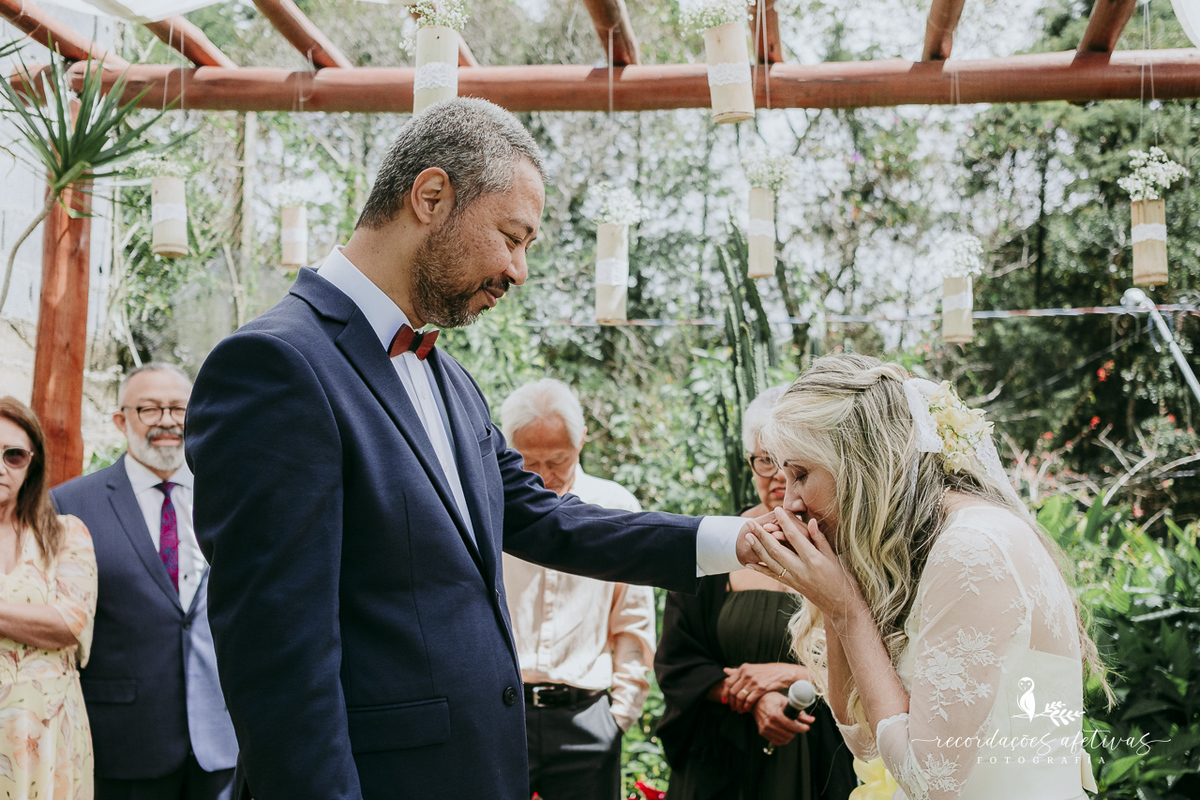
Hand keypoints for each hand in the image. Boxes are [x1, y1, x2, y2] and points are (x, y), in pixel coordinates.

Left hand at [723, 662, 806, 712]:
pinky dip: (746, 706)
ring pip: (740, 697)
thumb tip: (724, 670)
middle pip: (733, 691)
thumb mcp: (751, 669)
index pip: (728, 682)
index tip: (724, 700)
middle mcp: (747, 674)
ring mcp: (753, 681)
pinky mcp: (761, 688)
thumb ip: (737, 671)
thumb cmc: (766, 672)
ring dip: (738, 706)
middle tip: (732, 708)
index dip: (725, 693)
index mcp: (743, 668)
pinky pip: (749, 700)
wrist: (782, 673)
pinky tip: (746, 709)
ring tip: (739, 710)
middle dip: (731, 702)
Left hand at [743, 511, 861, 617]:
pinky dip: (760, 569)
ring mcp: (794, 579)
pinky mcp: (791, 586)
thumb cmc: (843, 579)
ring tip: (747, 536)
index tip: (776, 510)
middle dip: (761, 535)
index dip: (784, 522)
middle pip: (776, 549)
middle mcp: (801, 570)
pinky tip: (749, 563)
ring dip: (757, 549)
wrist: (841, 606)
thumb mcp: (835, 557)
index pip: (795, 537)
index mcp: (814, 560)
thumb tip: (811, 521)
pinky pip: (773, 576)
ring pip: (771, 562)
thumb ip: (820, 540)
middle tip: (750, 522)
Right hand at [753, 691, 812, 746]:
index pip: (791, 726)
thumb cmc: (771, 699)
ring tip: (790, 728)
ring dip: (790, 735)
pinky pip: (777, 742)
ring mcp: (765, 729)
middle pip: (789, 734)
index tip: (806, 727)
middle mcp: (769, 724)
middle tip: (797, 725)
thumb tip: (812, 720)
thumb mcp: (786, 702)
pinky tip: (784, 731)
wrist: (756, 702)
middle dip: (796, 731)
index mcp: (775, 715)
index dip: (801, 728)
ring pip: (784, 740)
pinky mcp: (762, 733)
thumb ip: (799, 713)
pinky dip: (783, 739)